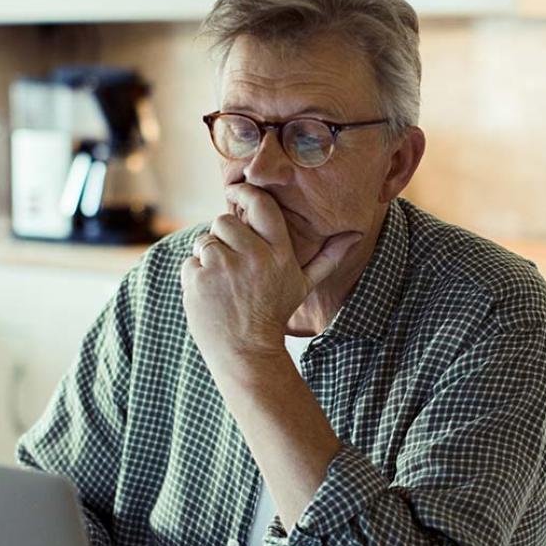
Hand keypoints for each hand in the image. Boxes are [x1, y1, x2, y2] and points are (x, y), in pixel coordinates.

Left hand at [180, 184, 357, 370]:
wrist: (247, 353)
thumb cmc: (275, 313)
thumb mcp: (304, 284)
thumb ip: (328, 257)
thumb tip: (356, 234)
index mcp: (280, 254)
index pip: (261, 205)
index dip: (244, 194)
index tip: (235, 192)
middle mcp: (253, 257)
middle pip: (224, 221)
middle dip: (223, 237)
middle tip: (232, 263)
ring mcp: (224, 268)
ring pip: (204, 240)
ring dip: (208, 256)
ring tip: (223, 282)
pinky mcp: (199, 280)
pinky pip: (190, 262)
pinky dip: (195, 276)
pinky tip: (211, 294)